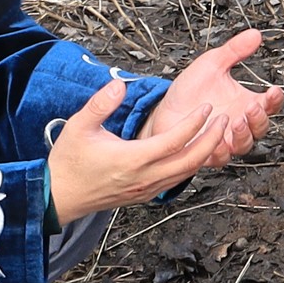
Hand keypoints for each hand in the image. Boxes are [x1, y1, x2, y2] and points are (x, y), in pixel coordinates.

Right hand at [44, 35, 282, 221]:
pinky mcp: (143, 196)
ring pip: (185, 174)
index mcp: (132, 159)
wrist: (58, 198)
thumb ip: (100, 104)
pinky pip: (175, 181)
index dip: (194, 124)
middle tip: (225, 120)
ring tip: (216, 134)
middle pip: (190, 162)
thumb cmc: (68, 162)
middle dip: (212, 140)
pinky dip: (190, 167)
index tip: (207, 106)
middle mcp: (144, 178)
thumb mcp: (78, 126)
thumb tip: (118, 84)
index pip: (174, 141)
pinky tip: (195, 153)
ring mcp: (145, 190)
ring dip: (204, 154)